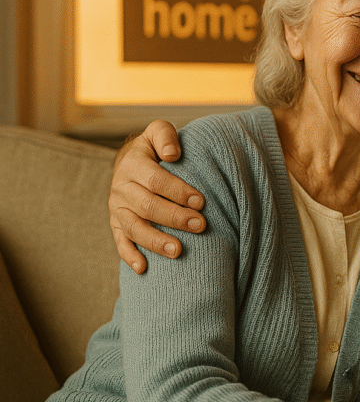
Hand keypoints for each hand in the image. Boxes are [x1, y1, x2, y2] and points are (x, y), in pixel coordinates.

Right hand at [108, 120, 205, 273]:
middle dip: (175, 217)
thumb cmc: (155, 148)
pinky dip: (130, 256)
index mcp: (132, 164)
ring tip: (178, 250)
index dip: (178, 192)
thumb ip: (165, 135)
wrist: (133, 160)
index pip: (155, 180)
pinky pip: (120, 242)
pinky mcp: (116, 223)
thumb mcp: (158, 132)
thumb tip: (172, 153)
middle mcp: (121, 187)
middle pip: (147, 206)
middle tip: (200, 225)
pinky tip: (144, 268)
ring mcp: (117, 208)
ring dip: (155, 241)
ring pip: (133, 227)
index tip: (201, 202)